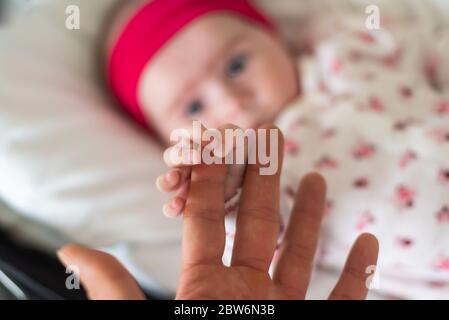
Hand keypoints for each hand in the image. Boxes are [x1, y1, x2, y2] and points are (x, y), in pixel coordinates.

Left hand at [57, 124, 377, 299]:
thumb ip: (114, 289)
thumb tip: (68, 251)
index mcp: (206, 287)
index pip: (210, 219)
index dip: (213, 179)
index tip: (218, 142)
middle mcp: (246, 292)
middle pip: (258, 224)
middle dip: (264, 181)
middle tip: (268, 140)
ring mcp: (283, 311)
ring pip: (301, 254)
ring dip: (310, 217)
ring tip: (314, 178)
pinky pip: (344, 300)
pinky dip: (359, 273)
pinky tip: (366, 241)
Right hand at [156, 123, 246, 216]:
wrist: (247, 182)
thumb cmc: (239, 155)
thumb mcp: (238, 140)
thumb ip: (228, 135)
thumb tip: (216, 145)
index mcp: (194, 143)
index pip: (185, 133)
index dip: (191, 133)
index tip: (206, 139)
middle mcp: (184, 163)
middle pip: (172, 157)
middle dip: (181, 156)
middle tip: (195, 157)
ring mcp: (183, 184)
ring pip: (166, 181)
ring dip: (167, 180)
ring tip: (175, 179)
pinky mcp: (186, 205)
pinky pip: (171, 207)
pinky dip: (171, 206)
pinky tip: (178, 204)